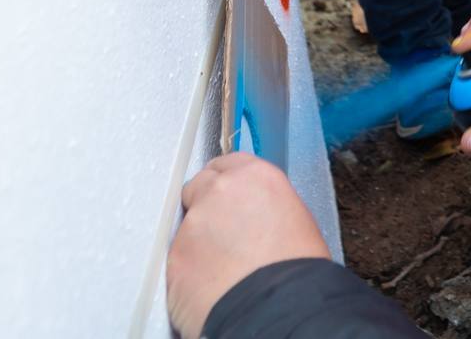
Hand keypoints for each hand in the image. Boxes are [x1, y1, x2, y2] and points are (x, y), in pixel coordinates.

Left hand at [167, 153, 328, 337]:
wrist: (277, 308)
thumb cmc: (296, 268)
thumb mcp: (295, 218)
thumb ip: (266, 204)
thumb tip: (254, 214)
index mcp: (255, 177)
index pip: (228, 162)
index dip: (228, 181)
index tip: (229, 194)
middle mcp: (218, 193)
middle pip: (199, 186)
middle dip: (206, 203)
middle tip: (223, 229)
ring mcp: (191, 225)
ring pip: (187, 226)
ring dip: (199, 240)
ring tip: (223, 267)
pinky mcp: (174, 259)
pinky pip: (178, 260)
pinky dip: (190, 271)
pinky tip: (211, 286)